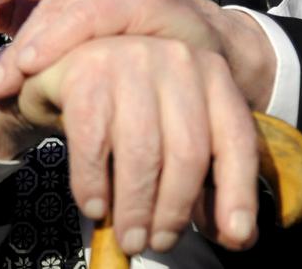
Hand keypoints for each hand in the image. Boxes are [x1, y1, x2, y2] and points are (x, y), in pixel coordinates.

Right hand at [17, 36, 259, 253]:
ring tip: (129, 237)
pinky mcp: (85, 72)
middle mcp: (176, 58)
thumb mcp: (175, 130)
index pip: (235, 139)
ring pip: (142, 153)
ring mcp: (130, 60)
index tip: (234, 236)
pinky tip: (95, 206)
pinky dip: (94, 185)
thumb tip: (238, 236)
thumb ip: (206, 175)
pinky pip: (94, 145)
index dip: (238, 192)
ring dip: (134, 208)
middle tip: (158, 242)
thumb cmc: (127, 108)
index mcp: (212, 72)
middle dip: (173, 211)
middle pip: (188, 153)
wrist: (63, 64)